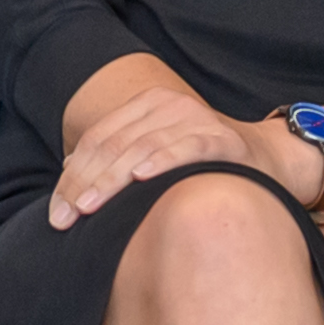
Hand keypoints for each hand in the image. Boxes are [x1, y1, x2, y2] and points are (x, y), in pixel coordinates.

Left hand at [49, 60, 283, 227]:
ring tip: (89, 207)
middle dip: (84, 184)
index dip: (72, 178)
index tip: (56, 215)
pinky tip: (141, 178)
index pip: (97, 141)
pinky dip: (162, 161)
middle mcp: (168, 106)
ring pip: (142, 147)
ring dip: (112, 179)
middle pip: (113, 145)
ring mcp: (196, 119)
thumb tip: (70, 177)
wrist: (266, 158)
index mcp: (146, 105)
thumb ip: (117, 159)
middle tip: (65, 219)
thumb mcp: (154, 154)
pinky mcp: (222, 138)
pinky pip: (187, 148)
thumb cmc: (201, 164)